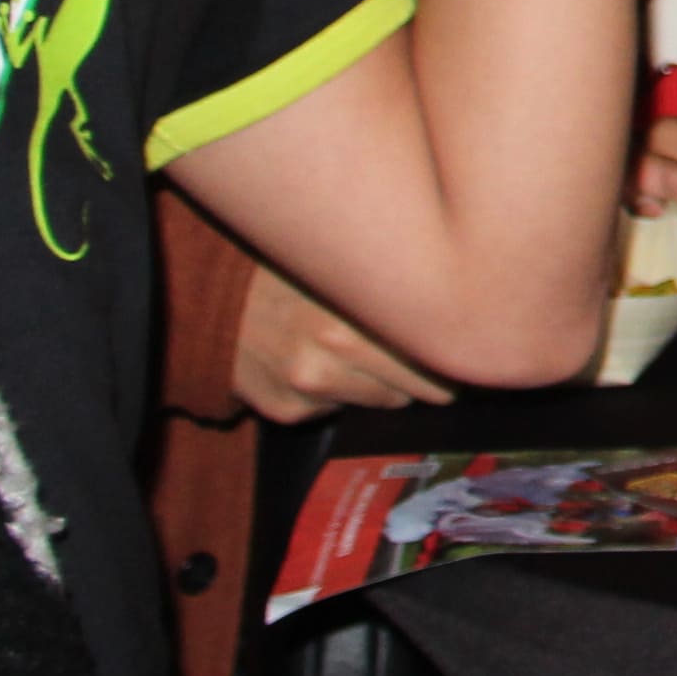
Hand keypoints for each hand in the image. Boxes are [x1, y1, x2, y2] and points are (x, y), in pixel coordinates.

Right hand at [233, 266, 452, 419]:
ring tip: (360, 347)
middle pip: (421, 385)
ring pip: (387, 400)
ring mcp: (308, 385)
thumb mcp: (347, 264)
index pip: (436, 351)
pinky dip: (341, 393)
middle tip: (424, 352)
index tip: (463, 345)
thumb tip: (461, 304)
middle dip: (429, 373)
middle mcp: (333, 347)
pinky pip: (340, 410)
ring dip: (386, 382)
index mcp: (358, 305)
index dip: (453, 350)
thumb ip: (396, 284)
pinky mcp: (288, 411)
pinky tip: (319, 363)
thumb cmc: (292, 273)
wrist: (212, 299)